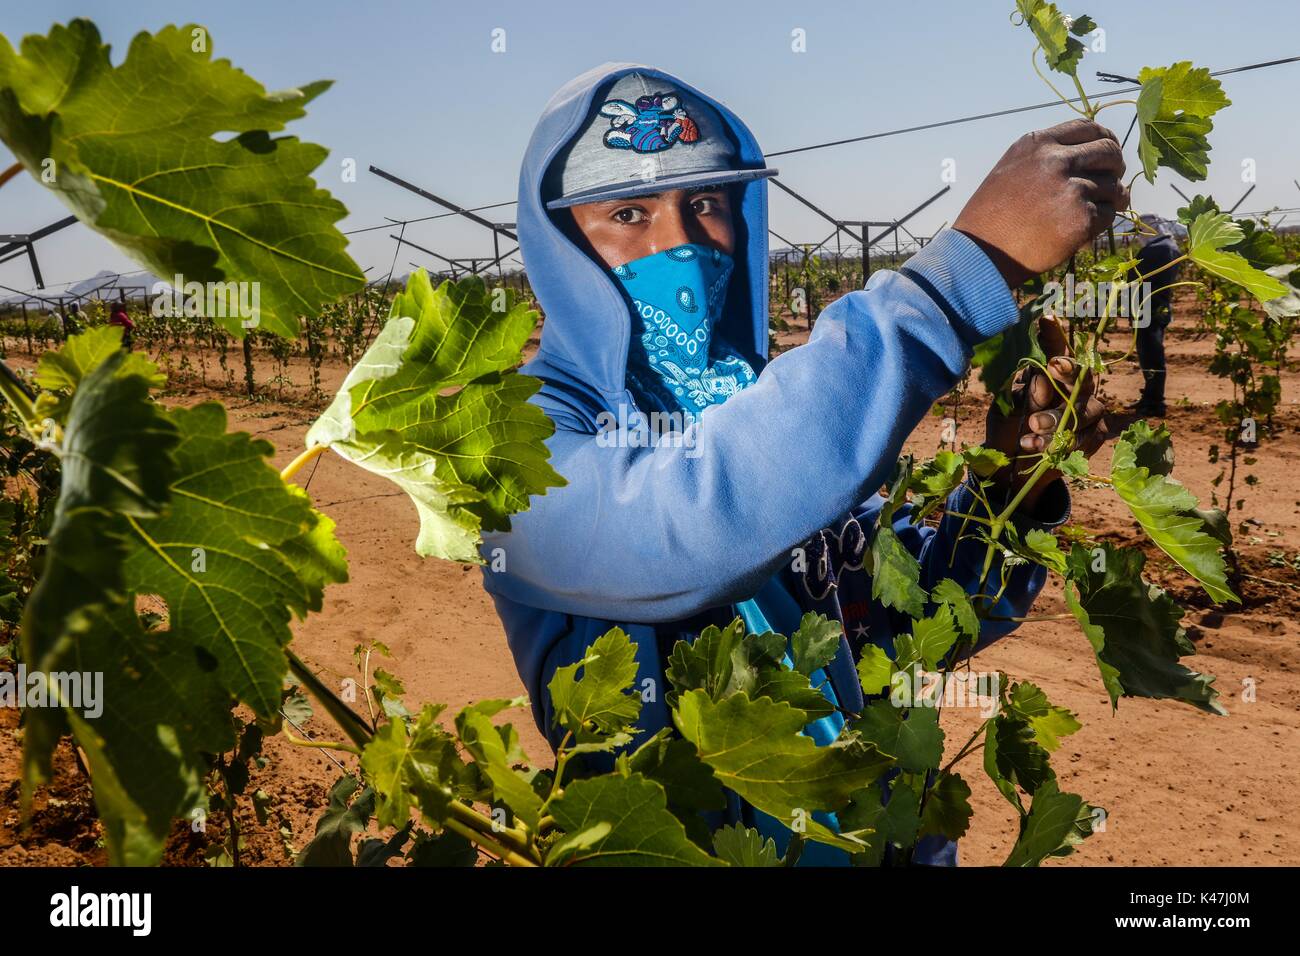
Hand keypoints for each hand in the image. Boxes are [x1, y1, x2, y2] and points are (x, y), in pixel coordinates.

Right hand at [953, 119, 1129, 287]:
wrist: (980, 254)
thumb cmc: (991, 216)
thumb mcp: (1012, 169)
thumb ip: (1048, 157)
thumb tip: (1092, 157)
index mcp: (1038, 143)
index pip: (1089, 127)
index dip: (1106, 139)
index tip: (1109, 154)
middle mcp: (1056, 160)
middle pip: (1110, 152)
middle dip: (1116, 168)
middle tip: (1110, 184)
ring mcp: (1071, 189)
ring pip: (1113, 186)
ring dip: (1109, 199)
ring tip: (1091, 211)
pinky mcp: (1081, 218)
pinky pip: (1108, 214)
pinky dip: (1100, 222)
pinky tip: (1082, 229)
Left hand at [984, 316, 1107, 511]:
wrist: (1010, 466)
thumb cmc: (1008, 426)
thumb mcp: (1006, 408)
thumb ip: (1024, 394)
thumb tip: (1043, 379)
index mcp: (1051, 374)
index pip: (1056, 349)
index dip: (1055, 335)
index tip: (1046, 319)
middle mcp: (1075, 387)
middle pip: (1083, 375)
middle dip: (1068, 374)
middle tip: (1051, 368)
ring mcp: (1089, 410)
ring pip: (1084, 409)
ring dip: (1056, 418)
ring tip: (1029, 426)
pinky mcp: (1094, 435)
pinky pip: (1088, 435)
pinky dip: (1064, 443)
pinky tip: (1039, 448)